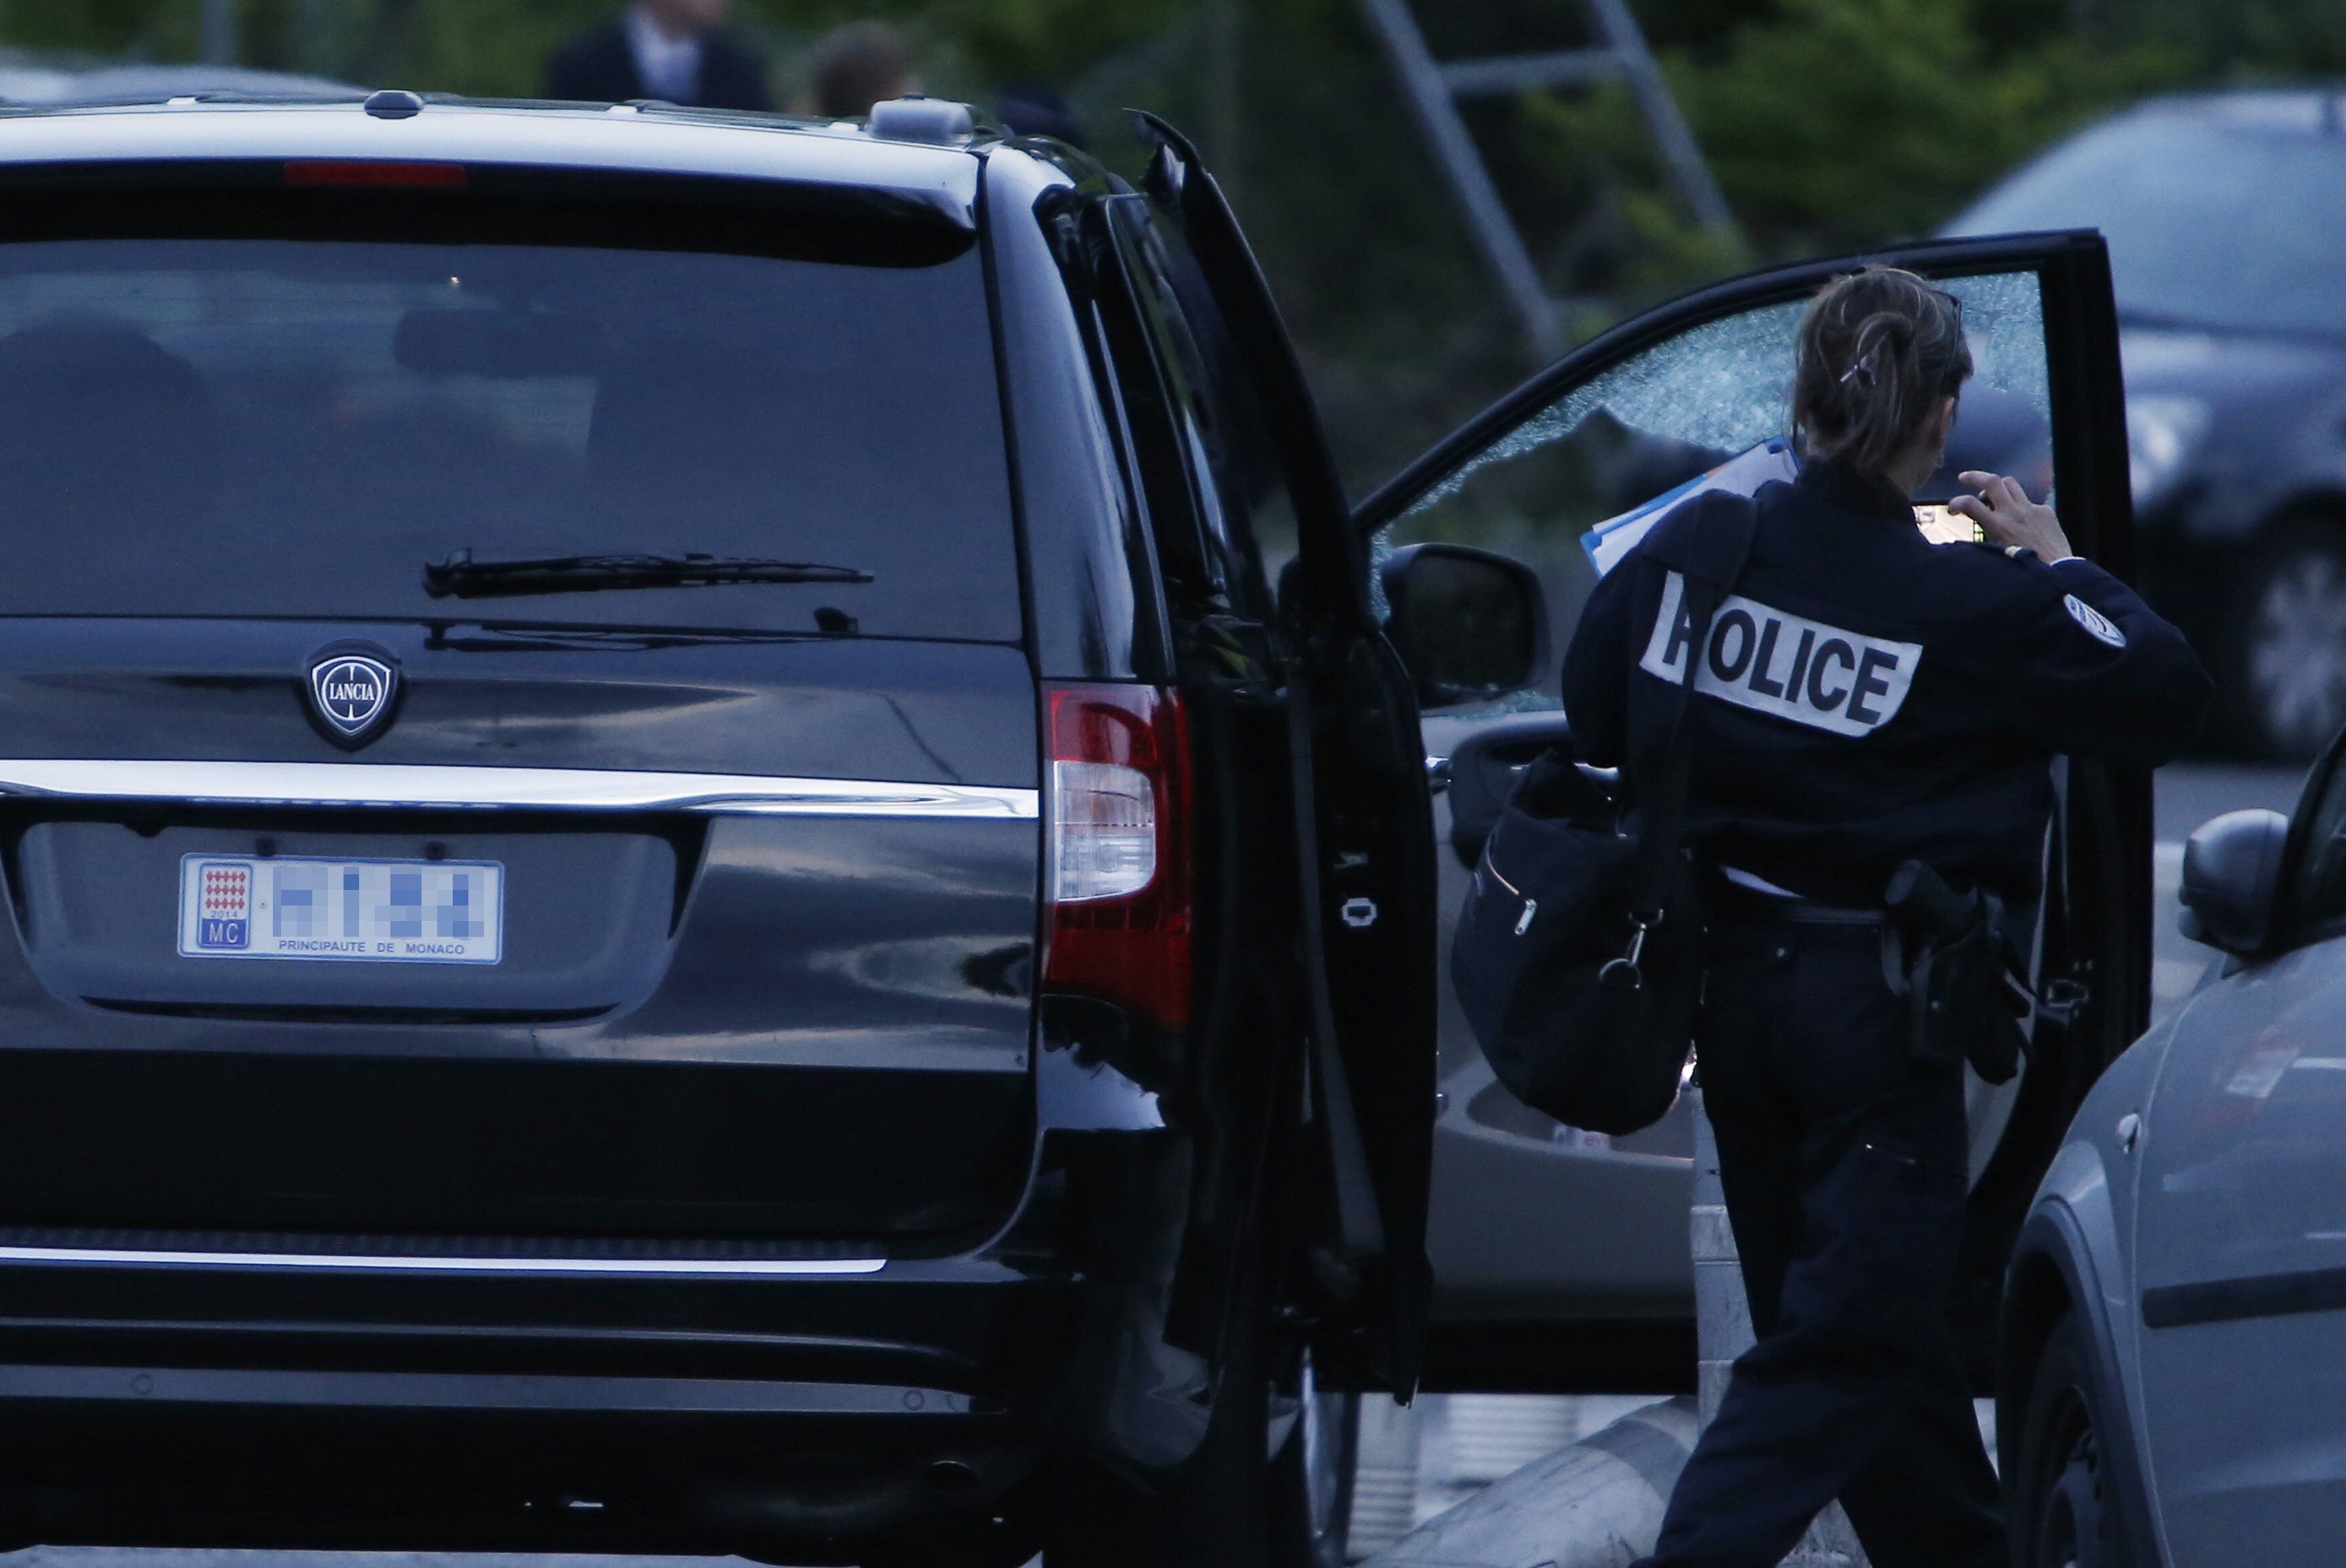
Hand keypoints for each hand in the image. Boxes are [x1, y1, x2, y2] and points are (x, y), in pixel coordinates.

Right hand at [1949, 471, 2072, 559]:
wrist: (2056, 570)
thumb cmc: (2023, 567)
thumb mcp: (1996, 552)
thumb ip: (1987, 534)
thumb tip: (1980, 524)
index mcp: (1998, 525)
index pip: (1969, 504)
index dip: (1955, 502)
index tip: (1952, 509)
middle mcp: (2013, 512)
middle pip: (1991, 481)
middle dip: (1974, 476)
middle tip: (1964, 478)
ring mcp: (2031, 509)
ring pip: (2010, 483)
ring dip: (1998, 487)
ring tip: (1993, 495)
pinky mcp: (2045, 511)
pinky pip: (2029, 502)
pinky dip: (2020, 508)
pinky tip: (2023, 522)